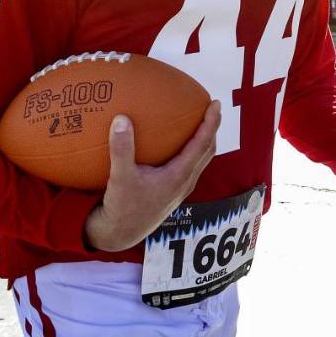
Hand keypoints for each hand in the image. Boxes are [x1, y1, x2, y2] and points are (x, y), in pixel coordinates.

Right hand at [83, 103, 220, 251]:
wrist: (121, 233)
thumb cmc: (122, 206)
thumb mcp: (120, 176)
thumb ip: (121, 148)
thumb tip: (122, 118)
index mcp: (179, 176)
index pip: (202, 144)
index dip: (211, 123)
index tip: (215, 103)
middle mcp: (185, 182)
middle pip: (208, 150)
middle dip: (212, 128)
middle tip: (212, 107)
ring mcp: (181, 188)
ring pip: (200, 159)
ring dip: (203, 140)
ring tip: (198, 121)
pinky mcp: (173, 192)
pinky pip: (188, 165)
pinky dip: (189, 150)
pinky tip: (174, 143)